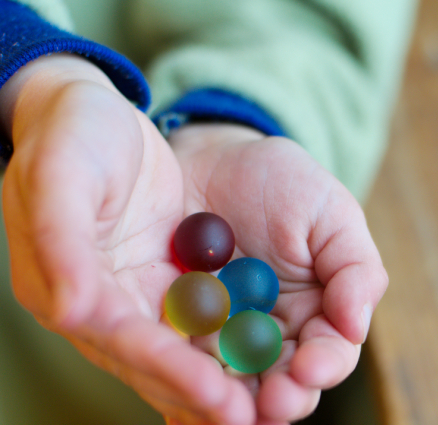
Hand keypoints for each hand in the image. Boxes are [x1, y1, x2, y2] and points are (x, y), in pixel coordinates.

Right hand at [0, 55, 254, 424]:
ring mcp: (153, 301)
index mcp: (77, 292)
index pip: (127, 346)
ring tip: (287, 401)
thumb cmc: (75, 136)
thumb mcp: (59, 172)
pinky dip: (246, 350)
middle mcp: (118, 310)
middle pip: (169, 368)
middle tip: (270, 413)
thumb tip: (75, 312)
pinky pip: (217, 325)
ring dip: (242, 381)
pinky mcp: (185, 285)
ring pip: (198, 356)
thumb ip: (59, 239)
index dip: (171, 373)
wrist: (102, 119)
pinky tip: (281, 371)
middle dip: (217, 395)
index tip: (221, 399)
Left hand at [169, 124, 387, 423]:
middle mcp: (270, 336)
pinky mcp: (175, 330)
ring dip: (227, 404)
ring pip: (229, 385)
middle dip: (278, 400)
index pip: (328, 353)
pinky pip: (178, 364)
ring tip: (225, 411)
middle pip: (280, 384)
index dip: (323, 365)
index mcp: (316, 313)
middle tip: (270, 404)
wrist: (212, 160)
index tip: (310, 367)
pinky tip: (178, 402)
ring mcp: (221, 337)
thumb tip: (357, 326)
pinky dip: (178, 385)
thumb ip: (354, 268)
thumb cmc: (281, 183)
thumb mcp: (330, 213)